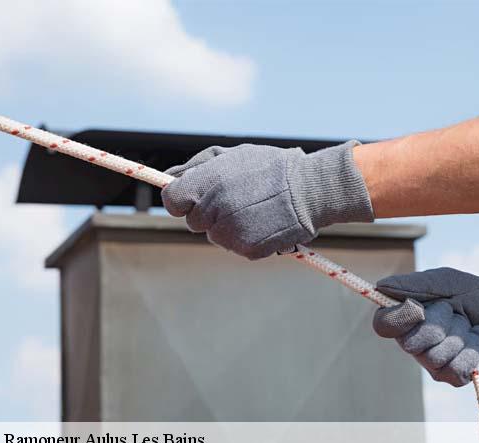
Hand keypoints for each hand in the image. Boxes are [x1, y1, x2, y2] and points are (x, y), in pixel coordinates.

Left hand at [161, 142, 372, 258]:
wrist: (309, 188)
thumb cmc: (271, 167)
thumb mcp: (232, 155)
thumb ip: (195, 166)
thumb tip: (168, 178)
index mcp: (204, 184)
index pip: (172, 201)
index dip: (182, 200)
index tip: (196, 198)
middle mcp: (212, 210)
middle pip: (194, 221)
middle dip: (209, 212)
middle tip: (236, 200)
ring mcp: (229, 233)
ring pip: (216, 236)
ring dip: (229, 226)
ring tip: (255, 210)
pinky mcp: (246, 250)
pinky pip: (237, 247)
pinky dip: (247, 238)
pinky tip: (264, 223)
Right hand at [372, 268, 478, 385]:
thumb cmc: (469, 294)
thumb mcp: (445, 281)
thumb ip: (414, 283)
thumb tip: (381, 287)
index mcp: (404, 317)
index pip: (382, 325)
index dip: (399, 318)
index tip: (418, 306)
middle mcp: (412, 342)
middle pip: (411, 344)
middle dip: (439, 322)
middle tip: (453, 310)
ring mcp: (431, 362)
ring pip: (436, 357)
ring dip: (460, 334)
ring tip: (466, 324)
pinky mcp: (453, 376)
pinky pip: (457, 369)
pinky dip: (474, 348)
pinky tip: (477, 338)